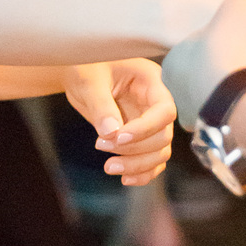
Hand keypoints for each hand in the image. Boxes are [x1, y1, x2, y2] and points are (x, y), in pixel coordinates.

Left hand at [65, 59, 176, 185]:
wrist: (81, 74)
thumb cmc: (87, 67)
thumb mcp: (90, 81)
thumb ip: (101, 105)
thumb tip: (112, 133)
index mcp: (151, 81)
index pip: (164, 110)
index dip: (145, 128)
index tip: (118, 137)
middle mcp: (156, 103)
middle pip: (163, 135)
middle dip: (135, 148)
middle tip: (100, 145)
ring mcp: (150, 121)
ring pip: (160, 152)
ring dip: (138, 165)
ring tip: (108, 167)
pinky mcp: (141, 137)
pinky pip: (152, 160)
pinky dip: (142, 172)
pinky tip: (123, 179)